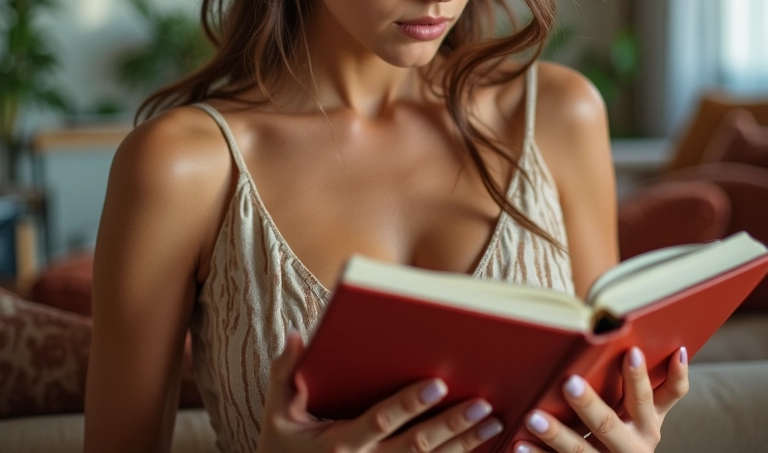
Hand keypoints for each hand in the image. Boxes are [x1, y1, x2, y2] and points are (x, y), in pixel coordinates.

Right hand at [258, 328, 504, 451]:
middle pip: (416, 446)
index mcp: (339, 444)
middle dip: (451, 424)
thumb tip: (297, 335)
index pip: (381, 421)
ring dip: (463, 445)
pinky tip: (479, 448)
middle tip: (483, 403)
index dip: (409, 404)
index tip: (437, 384)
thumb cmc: (282, 451)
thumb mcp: (276, 415)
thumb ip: (284, 375)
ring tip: (492, 422)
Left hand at [512, 346, 689, 452]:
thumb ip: (655, 386)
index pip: (649, 398)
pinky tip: (518, 444)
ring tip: (533, 416)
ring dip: (556, 434)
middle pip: (609, 424)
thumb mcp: (649, 413)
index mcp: (648, 423)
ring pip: (581, 451)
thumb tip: (672, 344)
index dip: (641, 378)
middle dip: (589, 405)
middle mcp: (633, 446)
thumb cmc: (634, 429)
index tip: (632, 352)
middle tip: (569, 382)